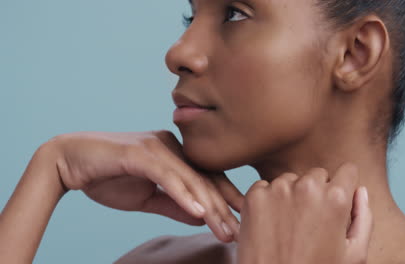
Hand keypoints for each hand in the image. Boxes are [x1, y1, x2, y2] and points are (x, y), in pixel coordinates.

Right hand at [47, 130, 242, 241]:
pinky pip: (167, 176)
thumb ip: (174, 204)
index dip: (225, 199)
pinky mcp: (140, 153)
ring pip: (190, 179)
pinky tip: (199, 212)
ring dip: (209, 206)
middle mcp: (171, 147)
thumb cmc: (108, 177)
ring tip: (224, 229)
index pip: (206, 178)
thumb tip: (201, 217)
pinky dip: (183, 195)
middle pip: (204, 179)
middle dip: (223, 208)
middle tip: (238, 232)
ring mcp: (157, 148)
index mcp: (175, 155)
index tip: (240, 221)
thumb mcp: (147, 198)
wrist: (70, 162)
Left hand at [236, 162, 372, 263]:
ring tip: (289, 226)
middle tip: (310, 221)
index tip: (337, 200)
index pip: (347, 170)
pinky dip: (268, 200)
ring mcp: (277, 190)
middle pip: (318, 175)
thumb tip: (360, 190)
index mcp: (336, 198)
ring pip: (291, 180)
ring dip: (292, 195)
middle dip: (318, 191)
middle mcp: (307, 187)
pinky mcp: (254, 196)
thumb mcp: (354, 255)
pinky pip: (265, 187)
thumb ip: (364, 218)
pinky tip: (271, 224)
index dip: (345, 185)